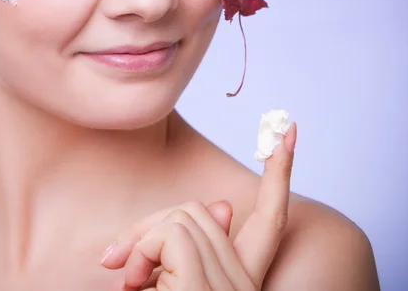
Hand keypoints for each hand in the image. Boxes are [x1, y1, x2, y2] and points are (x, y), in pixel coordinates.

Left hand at [101, 122, 296, 290]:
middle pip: (199, 210)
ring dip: (143, 242)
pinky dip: (141, 252)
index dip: (281, 173)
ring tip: (130, 283)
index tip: (287, 131)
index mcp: (239, 280)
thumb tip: (222, 206)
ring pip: (181, 217)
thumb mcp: (175, 287)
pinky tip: (133, 284)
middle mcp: (242, 281)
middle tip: (120, 263)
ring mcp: (227, 286)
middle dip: (152, 225)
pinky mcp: (202, 288)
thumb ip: (196, 246)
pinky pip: (169, 236)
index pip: (272, 217)